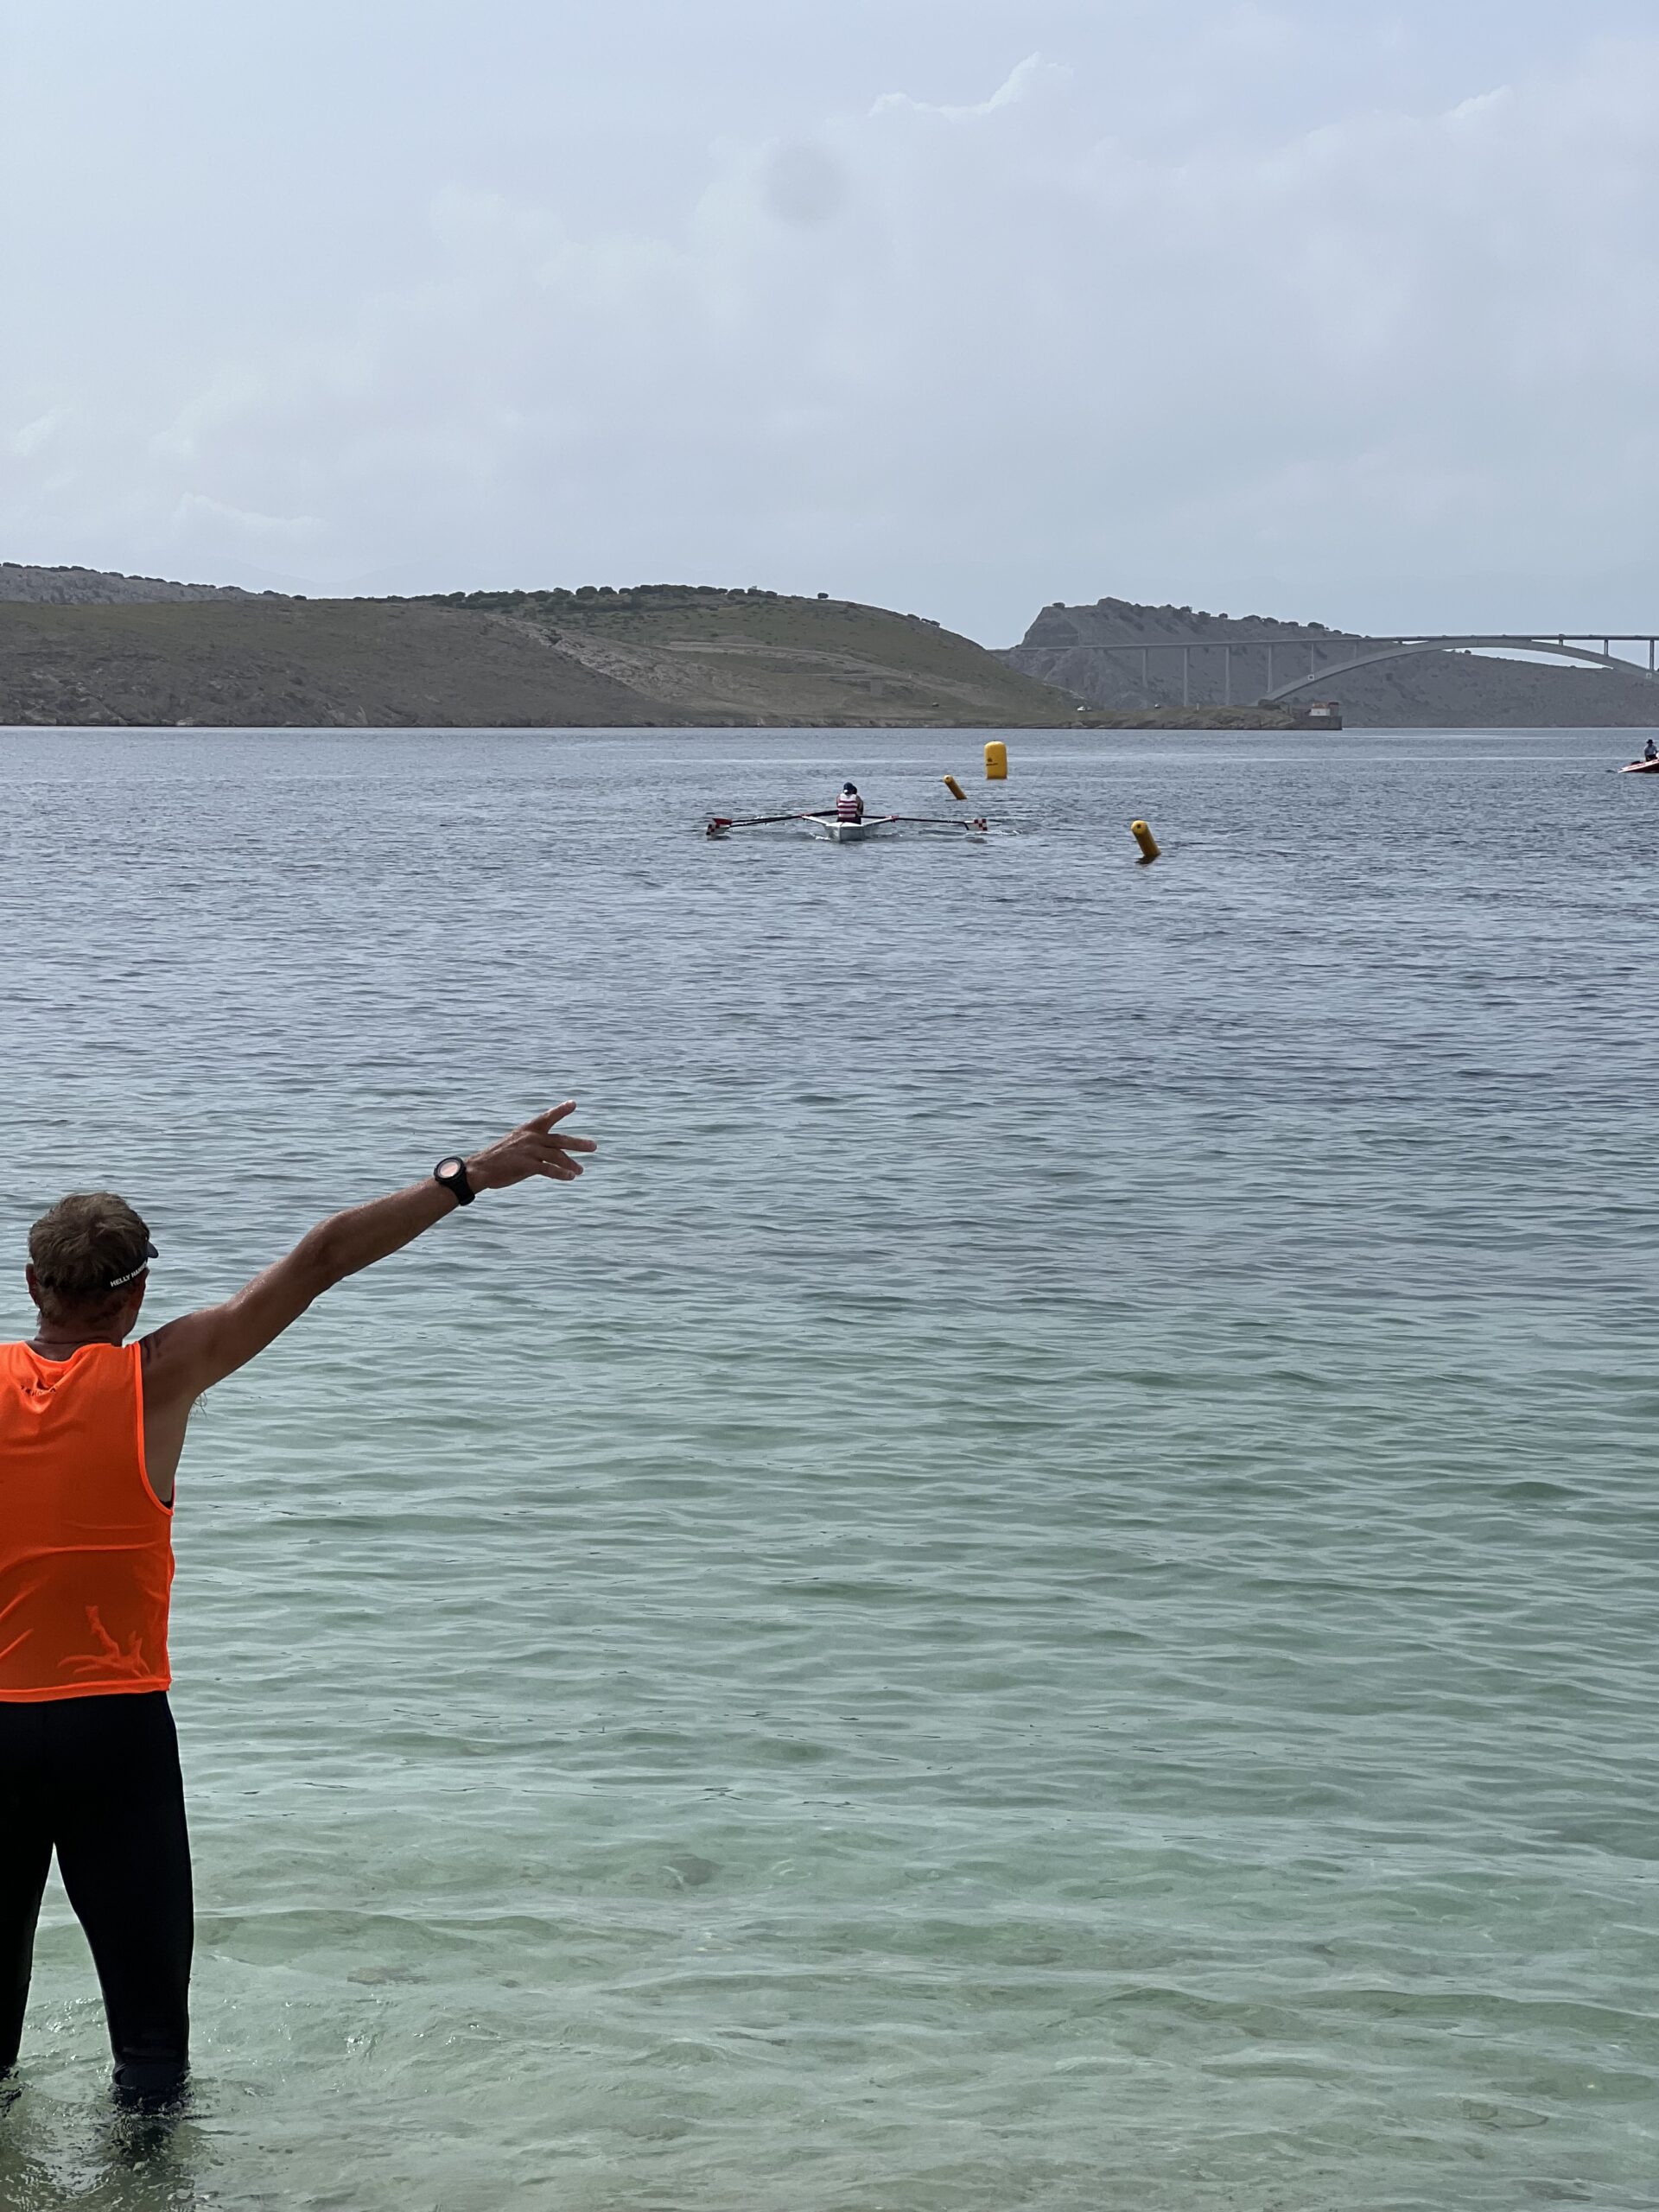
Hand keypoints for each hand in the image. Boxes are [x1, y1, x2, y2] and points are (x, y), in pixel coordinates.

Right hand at [467, 1103, 596, 1191]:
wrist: (480, 1169)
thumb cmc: (497, 1158)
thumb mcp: (516, 1145)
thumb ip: (534, 1146)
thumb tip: (551, 1154)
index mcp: (527, 1130)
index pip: (547, 1117)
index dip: (561, 1110)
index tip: (573, 1103)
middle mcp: (531, 1137)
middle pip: (560, 1140)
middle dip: (578, 1143)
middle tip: (594, 1146)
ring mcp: (529, 1151)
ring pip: (558, 1156)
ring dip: (571, 1164)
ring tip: (581, 1170)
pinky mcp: (527, 1165)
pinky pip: (549, 1169)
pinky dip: (561, 1173)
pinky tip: (570, 1177)